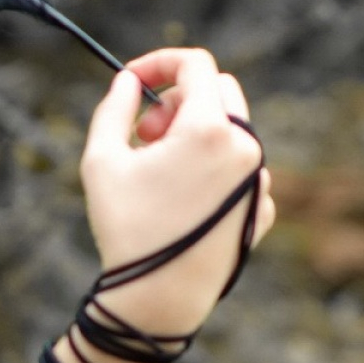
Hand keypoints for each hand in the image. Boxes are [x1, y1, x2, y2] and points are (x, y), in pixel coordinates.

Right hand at [78, 48, 275, 335]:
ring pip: (230, 129)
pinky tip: (182, 201)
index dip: (160, 63)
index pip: (195, 65)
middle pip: (218, 91)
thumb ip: (114, 107)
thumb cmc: (126, 228)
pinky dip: (211, 168)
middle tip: (143, 134)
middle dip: (176, 100)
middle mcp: (245, 147)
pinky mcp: (262, 208)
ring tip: (157, 173)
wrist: (159, 299)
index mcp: (210, 129)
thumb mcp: (101, 159)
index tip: (134, 81)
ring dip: (193, 135)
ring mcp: (259, 179)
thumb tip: (128, 81)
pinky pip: (240, 167)